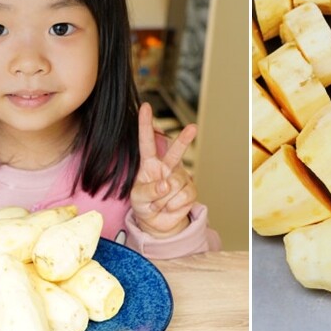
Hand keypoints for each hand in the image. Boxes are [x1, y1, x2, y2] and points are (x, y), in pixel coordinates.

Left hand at [130, 102, 197, 237]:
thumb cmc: (144, 205)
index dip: (145, 124)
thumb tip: (167, 184)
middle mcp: (166, 167)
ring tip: (160, 204)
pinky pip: (184, 195)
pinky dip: (174, 205)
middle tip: (192, 128)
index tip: (145, 106)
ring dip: (164, 199)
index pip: (146, 141)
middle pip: (175, 151)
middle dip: (184, 140)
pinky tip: (170, 207)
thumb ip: (149, 190)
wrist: (157, 224)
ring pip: (175, 182)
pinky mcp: (190, 190)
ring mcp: (179, 178)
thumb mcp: (138, 198)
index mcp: (149, 164)